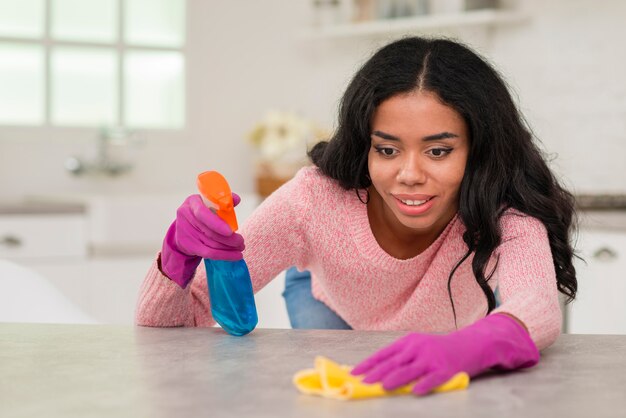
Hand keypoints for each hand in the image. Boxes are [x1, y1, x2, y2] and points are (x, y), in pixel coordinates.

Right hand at [160, 193, 244, 287]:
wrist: (184, 227)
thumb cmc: (202, 213)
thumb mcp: (210, 203)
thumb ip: (223, 201)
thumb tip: (236, 199)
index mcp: (193, 202)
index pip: (202, 213)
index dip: (216, 223)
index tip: (230, 231)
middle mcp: (186, 216)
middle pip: (209, 232)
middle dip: (229, 239)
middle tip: (241, 241)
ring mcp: (186, 232)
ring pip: (211, 244)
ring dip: (229, 248)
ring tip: (240, 247)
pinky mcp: (188, 245)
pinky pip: (208, 253)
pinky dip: (224, 255)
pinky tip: (235, 256)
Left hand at [350, 314, 538, 395]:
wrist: (470, 344)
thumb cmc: (439, 349)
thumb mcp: (418, 347)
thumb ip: (400, 358)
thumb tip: (376, 372)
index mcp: (409, 342)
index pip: (383, 353)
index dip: (368, 363)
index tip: (354, 372)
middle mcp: (418, 348)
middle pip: (393, 362)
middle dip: (376, 373)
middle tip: (362, 382)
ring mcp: (432, 358)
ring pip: (410, 371)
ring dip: (395, 379)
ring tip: (382, 386)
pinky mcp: (446, 370)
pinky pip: (433, 379)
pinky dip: (424, 385)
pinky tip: (415, 391)